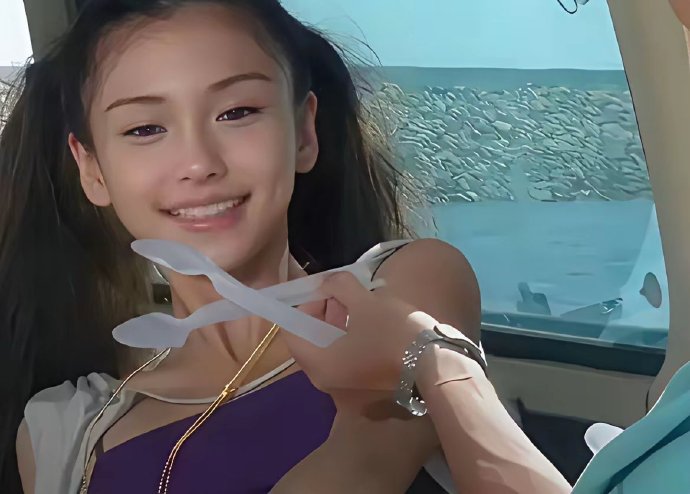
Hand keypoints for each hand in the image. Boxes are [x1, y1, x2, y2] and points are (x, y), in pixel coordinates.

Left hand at [284, 272, 437, 406]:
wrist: (434, 365)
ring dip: (336, 323)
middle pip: (310, 340)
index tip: (320, 291)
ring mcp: (345, 384)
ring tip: (356, 301)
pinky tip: (367, 319)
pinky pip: (345, 355)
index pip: (291, 332)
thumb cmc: (393, 334)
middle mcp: (325, 379)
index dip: (302, 307)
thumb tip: (329, 281)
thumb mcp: (364, 302)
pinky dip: (349, 336)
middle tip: (338, 292)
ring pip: (329, 347)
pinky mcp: (362, 381)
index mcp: (318, 363)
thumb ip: (339, 286)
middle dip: (321, 312)